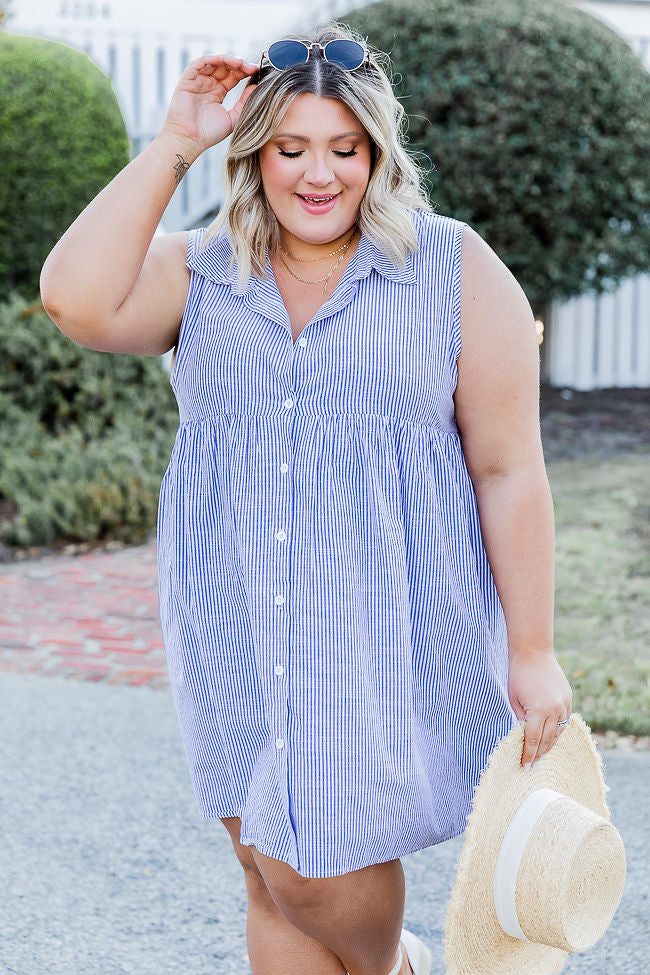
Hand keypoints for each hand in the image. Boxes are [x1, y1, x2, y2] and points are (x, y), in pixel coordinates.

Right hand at [160, 54, 258, 156]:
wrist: (189, 141)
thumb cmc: (209, 134)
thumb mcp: (233, 119)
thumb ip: (244, 103)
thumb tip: (256, 87)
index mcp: (218, 92)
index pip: (233, 76)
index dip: (245, 72)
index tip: (257, 72)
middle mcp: (208, 84)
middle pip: (225, 67)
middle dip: (239, 65)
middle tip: (252, 67)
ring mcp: (198, 81)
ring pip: (214, 62)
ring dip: (228, 60)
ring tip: (242, 63)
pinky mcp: (188, 80)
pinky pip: (199, 64)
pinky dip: (212, 59)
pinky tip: (225, 61)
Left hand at [508, 649, 572, 768]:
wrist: (533, 652)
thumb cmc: (518, 675)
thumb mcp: (514, 699)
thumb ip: (520, 719)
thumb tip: (524, 736)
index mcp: (538, 710)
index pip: (533, 739)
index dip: (529, 754)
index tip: (525, 766)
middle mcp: (554, 709)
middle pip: (547, 739)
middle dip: (540, 754)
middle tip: (534, 766)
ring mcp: (564, 704)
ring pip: (559, 732)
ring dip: (551, 745)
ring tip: (543, 756)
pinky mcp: (568, 698)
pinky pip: (565, 720)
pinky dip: (558, 731)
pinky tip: (552, 738)